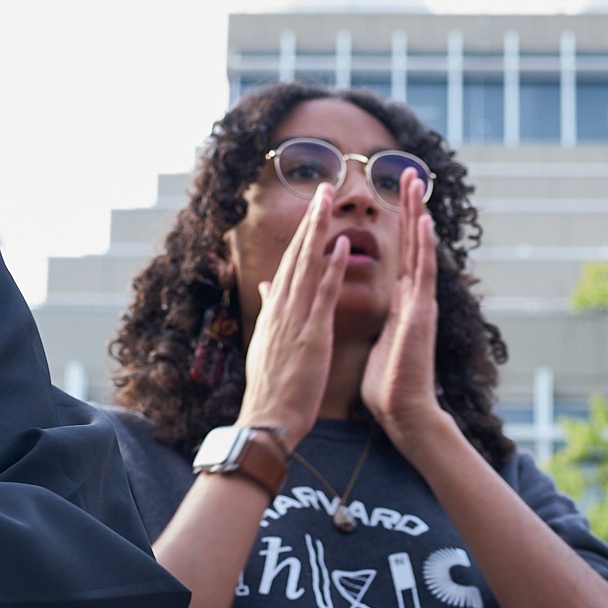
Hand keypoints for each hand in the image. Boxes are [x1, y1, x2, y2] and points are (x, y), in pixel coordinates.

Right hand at [237, 183, 339, 441]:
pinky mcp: (312, 334)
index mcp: (275, 309)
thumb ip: (268, 309)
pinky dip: (332, 267)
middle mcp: (282, 307)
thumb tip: (265, 285)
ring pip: (308, 265)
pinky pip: (324, 294)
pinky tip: (342, 244)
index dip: (302, 232)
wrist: (266, 420)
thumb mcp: (265, 341)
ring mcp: (295, 318)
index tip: (313, 207)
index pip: (290, 262)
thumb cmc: (271, 387)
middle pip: (297, 254)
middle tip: (323, 187)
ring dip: (319, 230)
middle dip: (310, 219)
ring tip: (329, 201)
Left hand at [363, 169, 442, 437]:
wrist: (403, 412)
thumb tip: (369, 318)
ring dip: (419, 215)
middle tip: (410, 173)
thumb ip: (374, 323)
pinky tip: (426, 222)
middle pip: (414, 242)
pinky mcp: (421, 314)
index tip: (396, 195)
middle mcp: (414, 297)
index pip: (401, 253)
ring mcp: (420, 303)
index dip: (400, 224)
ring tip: (417, 182)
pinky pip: (424, 274)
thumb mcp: (374, 342)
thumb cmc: (387, 385)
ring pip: (421, 249)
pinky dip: (426, 247)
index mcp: (401, 302)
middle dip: (411, 207)